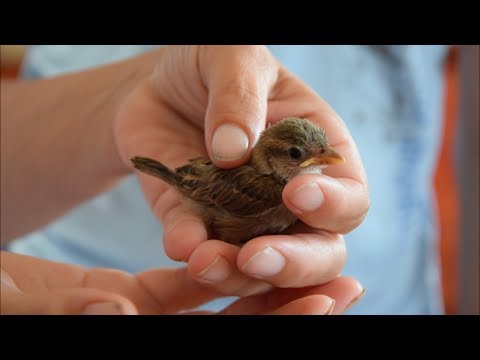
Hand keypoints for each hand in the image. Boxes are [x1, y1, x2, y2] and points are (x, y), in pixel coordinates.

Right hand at [1, 251, 363, 314]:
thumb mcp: (24, 305)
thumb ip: (67, 311)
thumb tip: (116, 313)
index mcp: (134, 335)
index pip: (215, 339)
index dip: (267, 324)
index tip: (320, 304)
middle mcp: (158, 331)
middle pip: (236, 323)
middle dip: (289, 306)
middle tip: (346, 286)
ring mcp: (159, 314)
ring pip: (227, 300)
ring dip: (273, 280)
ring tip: (324, 264)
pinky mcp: (151, 290)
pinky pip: (200, 275)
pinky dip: (232, 257)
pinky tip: (264, 236)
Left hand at [115, 46, 368, 294]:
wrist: (160, 82)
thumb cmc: (215, 64)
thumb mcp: (234, 57)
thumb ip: (240, 95)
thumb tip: (235, 150)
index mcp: (316, 152)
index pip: (349, 196)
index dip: (334, 206)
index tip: (295, 194)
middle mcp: (287, 194)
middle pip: (317, 249)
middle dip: (293, 262)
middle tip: (258, 255)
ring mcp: (243, 215)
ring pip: (261, 265)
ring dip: (238, 272)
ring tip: (207, 259)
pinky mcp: (199, 219)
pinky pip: (200, 245)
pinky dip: (191, 248)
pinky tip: (181, 243)